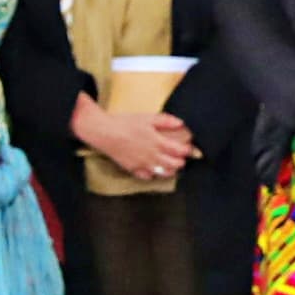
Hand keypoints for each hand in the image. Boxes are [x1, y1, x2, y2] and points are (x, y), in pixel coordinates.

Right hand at [73, 94, 194, 182]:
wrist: (105, 133)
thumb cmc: (125, 123)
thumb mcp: (147, 118)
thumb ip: (165, 121)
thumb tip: (180, 123)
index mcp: (158, 142)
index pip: (179, 150)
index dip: (187, 150)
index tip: (189, 148)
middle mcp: (152, 156)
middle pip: (173, 164)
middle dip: (180, 162)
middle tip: (182, 159)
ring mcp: (142, 164)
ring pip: (162, 172)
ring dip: (169, 171)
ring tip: (171, 167)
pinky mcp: (132, 168)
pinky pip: (146, 176)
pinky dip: (152, 174)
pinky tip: (152, 170)